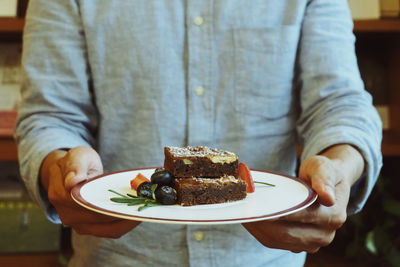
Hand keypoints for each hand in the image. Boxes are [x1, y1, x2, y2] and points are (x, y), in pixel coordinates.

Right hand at [41, 146, 139, 237]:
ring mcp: (78, 224)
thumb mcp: (77, 156)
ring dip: (127, 221)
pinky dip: (124, 224)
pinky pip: (109, 230)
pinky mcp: (88, 228)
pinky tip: (137, 215)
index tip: (131, 199)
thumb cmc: (75, 162)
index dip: (111, 204)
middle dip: (124, 212)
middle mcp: (68, 215)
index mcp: (61, 196)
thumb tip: (72, 182)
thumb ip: (75, 166)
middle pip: (101, 219)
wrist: (66, 172)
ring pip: (107, 229)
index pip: (89, 204)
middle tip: (145, 204)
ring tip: (143, 209)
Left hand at [242, 144, 363, 252]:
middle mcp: (325, 235)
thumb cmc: (321, 172)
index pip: (301, 217)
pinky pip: (276, 242)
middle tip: (244, 210)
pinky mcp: (299, 245)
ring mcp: (312, 243)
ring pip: (278, 240)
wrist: (326, 184)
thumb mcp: (323, 167)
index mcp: (333, 216)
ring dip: (258, 228)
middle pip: (286, 233)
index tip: (259, 207)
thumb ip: (324, 179)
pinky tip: (250, 220)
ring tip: (244, 214)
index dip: (278, 214)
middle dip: (262, 222)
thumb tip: (328, 198)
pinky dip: (260, 232)